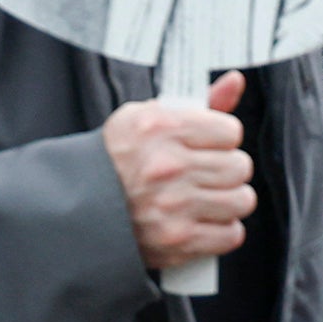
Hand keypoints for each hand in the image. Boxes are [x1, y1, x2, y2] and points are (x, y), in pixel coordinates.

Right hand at [103, 75, 254, 267]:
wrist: (80, 208)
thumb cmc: (120, 159)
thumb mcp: (149, 118)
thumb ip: (199, 102)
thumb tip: (236, 80)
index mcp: (161, 128)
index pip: (231, 131)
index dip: (223, 138)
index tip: (211, 145)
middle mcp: (169, 166)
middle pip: (240, 166)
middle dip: (229, 168)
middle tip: (211, 172)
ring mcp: (175, 207)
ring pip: (242, 201)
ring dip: (230, 200)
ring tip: (209, 197)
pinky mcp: (178, 241)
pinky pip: (231, 235)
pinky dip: (223, 230)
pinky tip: (205, 221)